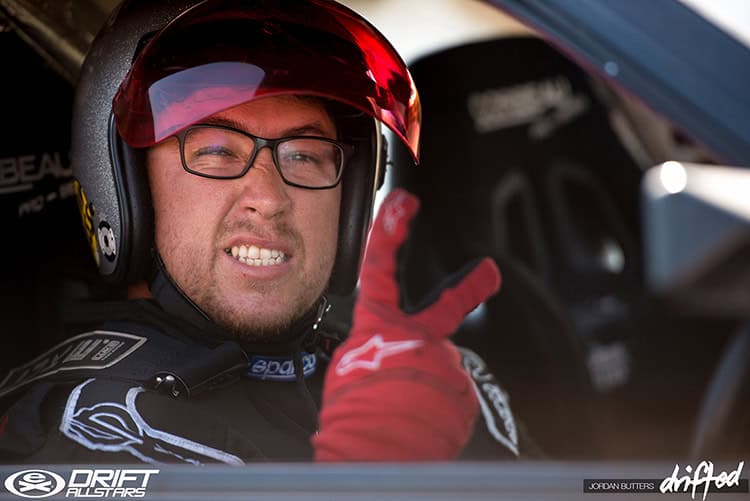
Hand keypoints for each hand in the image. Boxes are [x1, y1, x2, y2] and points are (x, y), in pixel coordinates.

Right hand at [313, 189, 500, 460]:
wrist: (376, 453)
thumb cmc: (353, 417)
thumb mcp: (351, 369)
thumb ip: (378, 348)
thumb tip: (400, 353)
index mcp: (377, 328)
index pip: (381, 269)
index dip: (392, 231)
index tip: (406, 203)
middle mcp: (416, 338)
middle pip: (447, 305)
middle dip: (472, 284)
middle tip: (489, 270)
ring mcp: (444, 363)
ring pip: (442, 370)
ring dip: (429, 387)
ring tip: (409, 412)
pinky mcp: (465, 392)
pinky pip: (453, 396)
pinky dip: (440, 408)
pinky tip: (424, 422)